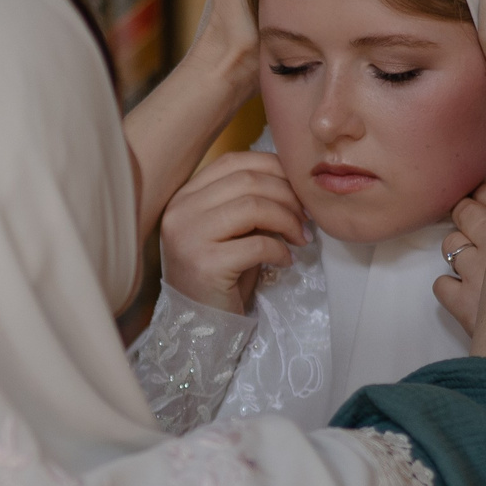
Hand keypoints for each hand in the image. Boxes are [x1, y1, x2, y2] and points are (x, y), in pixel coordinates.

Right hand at [161, 151, 308, 315]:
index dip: (273, 168)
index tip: (297, 189)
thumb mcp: (230, 230)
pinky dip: (280, 250)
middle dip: (287, 195)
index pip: (233, 161)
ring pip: (254, 207)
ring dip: (288, 220)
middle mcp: (180, 211)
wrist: (200, 324)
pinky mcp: (205, 264)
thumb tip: (293, 181)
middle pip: (247, 181)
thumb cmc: (220, 275)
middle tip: (306, 217)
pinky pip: (257, 244)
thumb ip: (248, 200)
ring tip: (300, 237)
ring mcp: (188, 236)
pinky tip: (285, 261)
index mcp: (184, 196)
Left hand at [430, 181, 485, 334]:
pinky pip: (441, 285)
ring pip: (449, 244)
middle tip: (476, 228)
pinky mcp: (460, 303)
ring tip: (473, 264)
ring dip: (457, 251)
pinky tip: (464, 295)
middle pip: (464, 212)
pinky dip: (449, 288)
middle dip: (466, 216)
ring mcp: (474, 272)